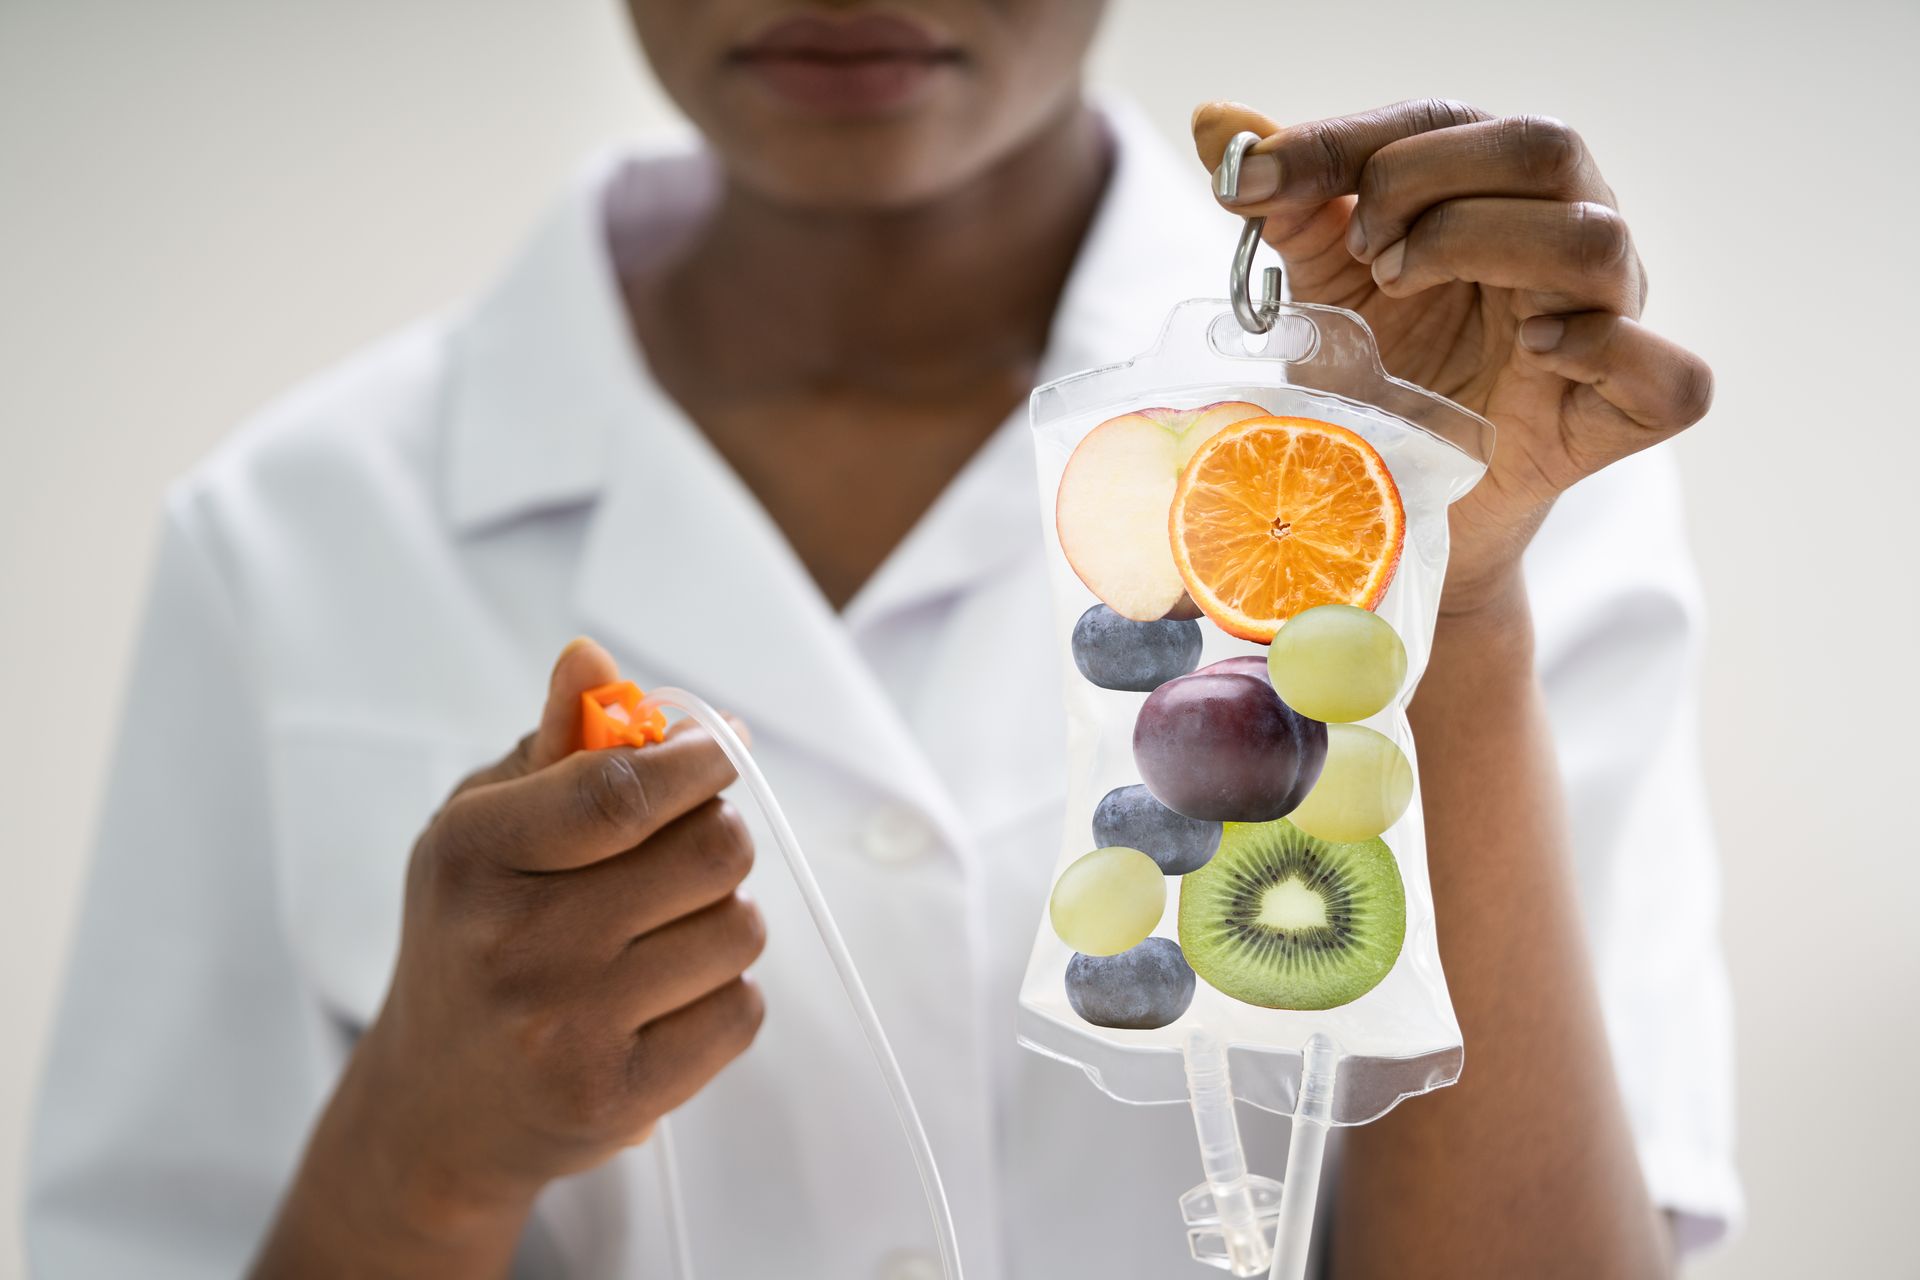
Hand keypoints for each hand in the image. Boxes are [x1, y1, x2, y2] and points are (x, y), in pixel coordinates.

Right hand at [256, 640, 763, 1273]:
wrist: (435, 1109)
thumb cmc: (473, 940)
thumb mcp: (483, 829)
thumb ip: (551, 743)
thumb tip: (592, 658)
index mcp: (474, 854)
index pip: (622, 790)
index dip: (697, 760)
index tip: (721, 746)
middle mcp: (516, 942)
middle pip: (711, 851)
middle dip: (716, 837)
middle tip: (684, 853)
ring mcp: (566, 1028)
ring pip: (739, 929)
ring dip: (723, 919)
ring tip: (664, 934)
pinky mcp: (616, 1098)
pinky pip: (741, 1011)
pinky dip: (724, 996)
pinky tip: (666, 1000)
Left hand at [1194, 99, 1713, 613]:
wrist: (1388, 509)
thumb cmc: (1376, 378)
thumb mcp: (1320, 284)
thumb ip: (1286, 201)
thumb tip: (1218, 119)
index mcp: (1501, 190)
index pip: (1447, 121)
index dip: (1348, 142)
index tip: (1260, 185)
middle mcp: (1568, 237)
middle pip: (1542, 148)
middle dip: (1426, 183)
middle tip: (1361, 250)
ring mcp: (1609, 322)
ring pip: (1597, 237)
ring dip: (1487, 244)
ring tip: (1403, 287)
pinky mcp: (1624, 415)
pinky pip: (1669, 374)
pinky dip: (1602, 351)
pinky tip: (1531, 350)